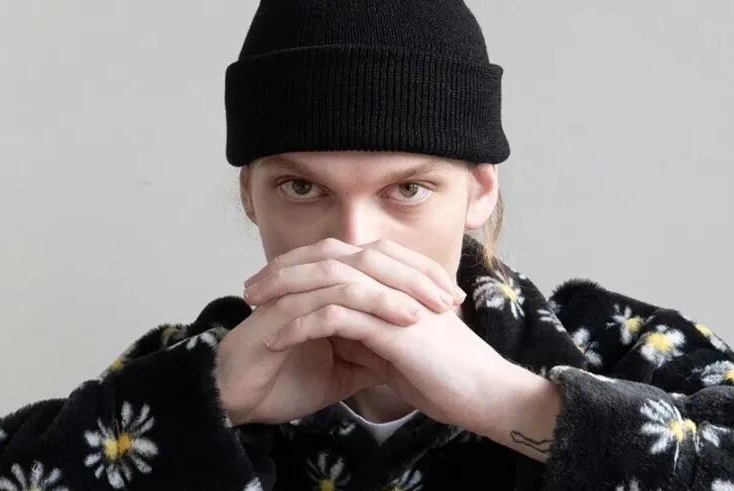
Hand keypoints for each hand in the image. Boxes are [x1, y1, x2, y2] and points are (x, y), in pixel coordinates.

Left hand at [248, 238, 516, 433]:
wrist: (484, 393)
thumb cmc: (445, 374)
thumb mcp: (395, 347)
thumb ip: (367, 330)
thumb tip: (333, 328)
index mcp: (397, 278)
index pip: (339, 257)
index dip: (300, 265)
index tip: (267, 282)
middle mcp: (395, 279)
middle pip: (328, 257)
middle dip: (283, 269)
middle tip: (249, 287)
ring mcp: (394, 298)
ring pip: (327, 279)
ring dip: (284, 291)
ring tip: (253, 306)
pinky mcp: (392, 325)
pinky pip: (334, 316)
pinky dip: (300, 324)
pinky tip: (275, 337)